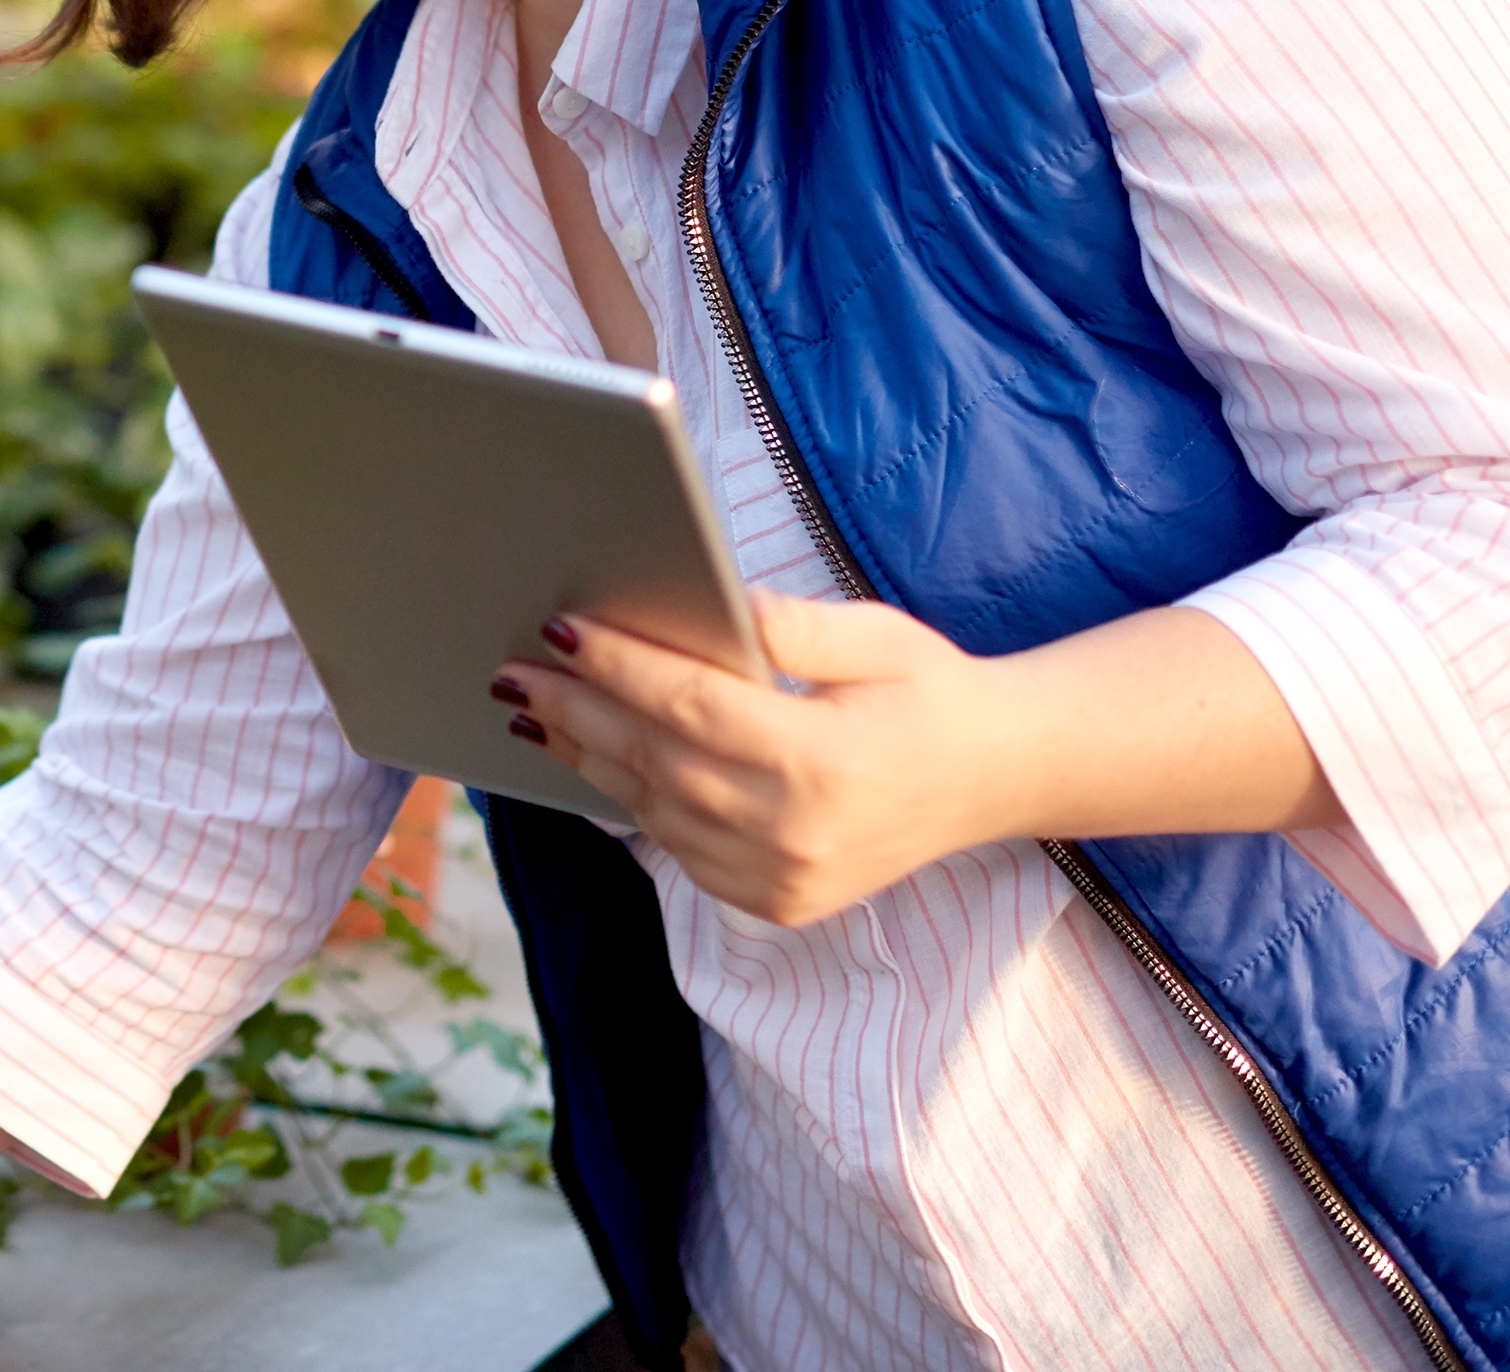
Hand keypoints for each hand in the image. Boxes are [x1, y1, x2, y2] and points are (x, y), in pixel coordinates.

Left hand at [494, 593, 1339, 929]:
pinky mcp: (779, 905)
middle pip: (654, 762)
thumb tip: (704, 604)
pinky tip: (599, 760)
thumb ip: (784, 626)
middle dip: (576, 711)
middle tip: (512, 671)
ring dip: (590, 758)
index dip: (617, 666)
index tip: (560, 629)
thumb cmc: (929, 688)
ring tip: (536, 711)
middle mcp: (795, 833)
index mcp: (819, 763)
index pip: (689, 707)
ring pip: (656, 811)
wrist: (997, 777)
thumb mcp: (869, 637)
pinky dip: (635, 802)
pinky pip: (682, 849)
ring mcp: (784, 881)